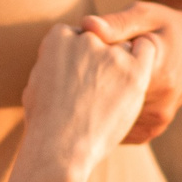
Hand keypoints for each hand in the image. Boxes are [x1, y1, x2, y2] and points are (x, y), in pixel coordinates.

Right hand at [20, 21, 157, 172]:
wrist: (61, 147)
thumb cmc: (44, 124)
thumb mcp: (34, 86)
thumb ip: (49, 66)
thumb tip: (55, 61)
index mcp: (58, 38)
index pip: (76, 34)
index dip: (79, 55)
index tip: (78, 76)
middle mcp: (86, 39)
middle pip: (100, 39)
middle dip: (99, 58)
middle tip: (97, 86)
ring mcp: (110, 55)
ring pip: (124, 46)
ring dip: (121, 62)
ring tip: (114, 91)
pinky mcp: (133, 71)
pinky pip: (147, 49)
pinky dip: (145, 55)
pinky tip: (138, 73)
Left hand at [77, 3, 181, 143]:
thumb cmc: (166, 28)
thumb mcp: (146, 16)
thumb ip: (117, 23)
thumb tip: (87, 26)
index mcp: (157, 75)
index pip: (108, 79)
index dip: (86, 69)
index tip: (73, 59)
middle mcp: (159, 105)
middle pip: (106, 105)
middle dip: (87, 91)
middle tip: (70, 75)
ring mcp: (156, 122)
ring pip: (109, 121)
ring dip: (93, 107)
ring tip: (83, 87)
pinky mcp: (151, 131)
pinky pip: (117, 129)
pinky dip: (103, 116)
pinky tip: (95, 100)